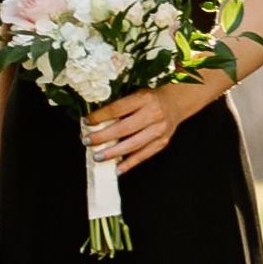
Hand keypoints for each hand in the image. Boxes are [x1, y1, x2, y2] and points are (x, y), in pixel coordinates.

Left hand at [79, 78, 213, 174]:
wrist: (176, 103)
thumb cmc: (150, 98)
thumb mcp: (135, 95)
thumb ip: (118, 107)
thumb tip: (94, 122)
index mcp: (143, 99)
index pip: (117, 108)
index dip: (100, 116)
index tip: (85, 122)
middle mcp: (153, 114)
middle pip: (124, 128)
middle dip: (103, 137)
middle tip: (87, 141)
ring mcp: (159, 130)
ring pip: (134, 144)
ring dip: (113, 153)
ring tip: (98, 157)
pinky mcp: (163, 142)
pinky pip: (144, 155)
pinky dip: (129, 163)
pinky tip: (117, 168)